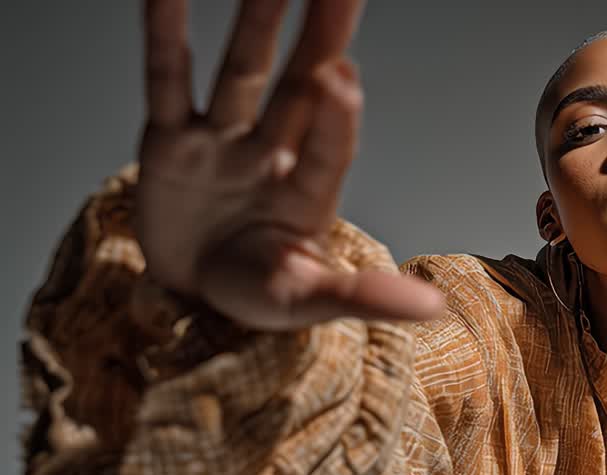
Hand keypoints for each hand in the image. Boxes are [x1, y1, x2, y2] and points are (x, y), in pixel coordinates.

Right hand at [136, 0, 443, 330]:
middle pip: (300, 88)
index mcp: (309, 194)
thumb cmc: (257, 292)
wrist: (191, 294)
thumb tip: (433, 307)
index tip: (341, 76)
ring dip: (258, 23)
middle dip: (322, 38)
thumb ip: (363, 298)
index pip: (327, 151)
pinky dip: (165, 37)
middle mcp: (271, 155)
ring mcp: (222, 142)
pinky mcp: (169, 141)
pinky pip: (167, 81)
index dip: (334, 118)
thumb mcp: (307, 302)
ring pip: (243, 71)